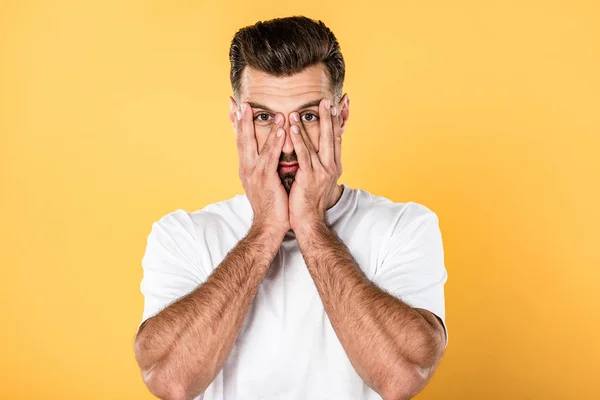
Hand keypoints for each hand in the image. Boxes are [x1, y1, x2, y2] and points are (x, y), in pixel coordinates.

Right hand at [233, 101, 289, 236]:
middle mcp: (246, 169)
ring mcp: (254, 174)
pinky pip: (270, 156)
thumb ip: (265, 168)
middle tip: (240, 102)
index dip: (237, 125)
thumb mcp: (265, 183)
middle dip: (240, 120)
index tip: (235, 108)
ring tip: (260, 109)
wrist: (269, 227)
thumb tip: (269, 156)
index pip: (241, 142)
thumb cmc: (272, 206)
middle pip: (241, 139)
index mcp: (246, 169)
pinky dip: (274, 142)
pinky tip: (281, 130)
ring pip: (254, 145)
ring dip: (258, 126)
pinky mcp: (264, 179)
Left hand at [288, 98, 342, 232]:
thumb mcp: (318, 179)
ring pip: (316, 143)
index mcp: (333, 166)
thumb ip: (318, 163)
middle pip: (332, 137)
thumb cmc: (309, 201)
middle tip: (327, 100)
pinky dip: (299, 140)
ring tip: (301, 109)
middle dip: (329, 117)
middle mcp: (331, 167)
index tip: (336, 106)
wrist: (308, 222)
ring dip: (308, 125)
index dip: (337, 122)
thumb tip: (316, 151)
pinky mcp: (309, 178)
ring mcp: (321, 172)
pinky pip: (304, 155)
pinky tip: (292, 127)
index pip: (337, 139)